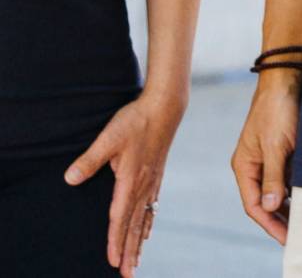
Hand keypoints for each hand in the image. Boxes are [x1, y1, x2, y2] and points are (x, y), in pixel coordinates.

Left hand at [65, 88, 185, 276]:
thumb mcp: (109, 137)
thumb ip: (90, 159)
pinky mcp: (157, 174)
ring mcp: (152, 181)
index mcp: (131, 179)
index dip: (116, 241)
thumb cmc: (136, 119)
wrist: (166, 105)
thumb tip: (69, 179)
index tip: (112, 262)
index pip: (120, 217)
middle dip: (130, 252)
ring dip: (139, 242)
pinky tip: (148, 231)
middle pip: (135, 225)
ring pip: (145, 219)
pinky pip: (153, 206)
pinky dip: (149, 223)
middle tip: (128, 275)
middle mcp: (144, 185)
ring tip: (136, 262)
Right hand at [231, 71, 301, 242]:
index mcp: (244, 166)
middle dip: (280, 218)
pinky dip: (296, 187)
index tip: (287, 238)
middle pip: (265, 201)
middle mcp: (254, 165)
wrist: (288, 77)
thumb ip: (273, 175)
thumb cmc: (278, 108)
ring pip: (278, 189)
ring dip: (289, 203)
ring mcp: (268, 157)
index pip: (254, 204)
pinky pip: (288, 175)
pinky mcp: (283, 149)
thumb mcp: (276, 144)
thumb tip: (269, 208)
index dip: (269, 223)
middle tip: (299, 234)